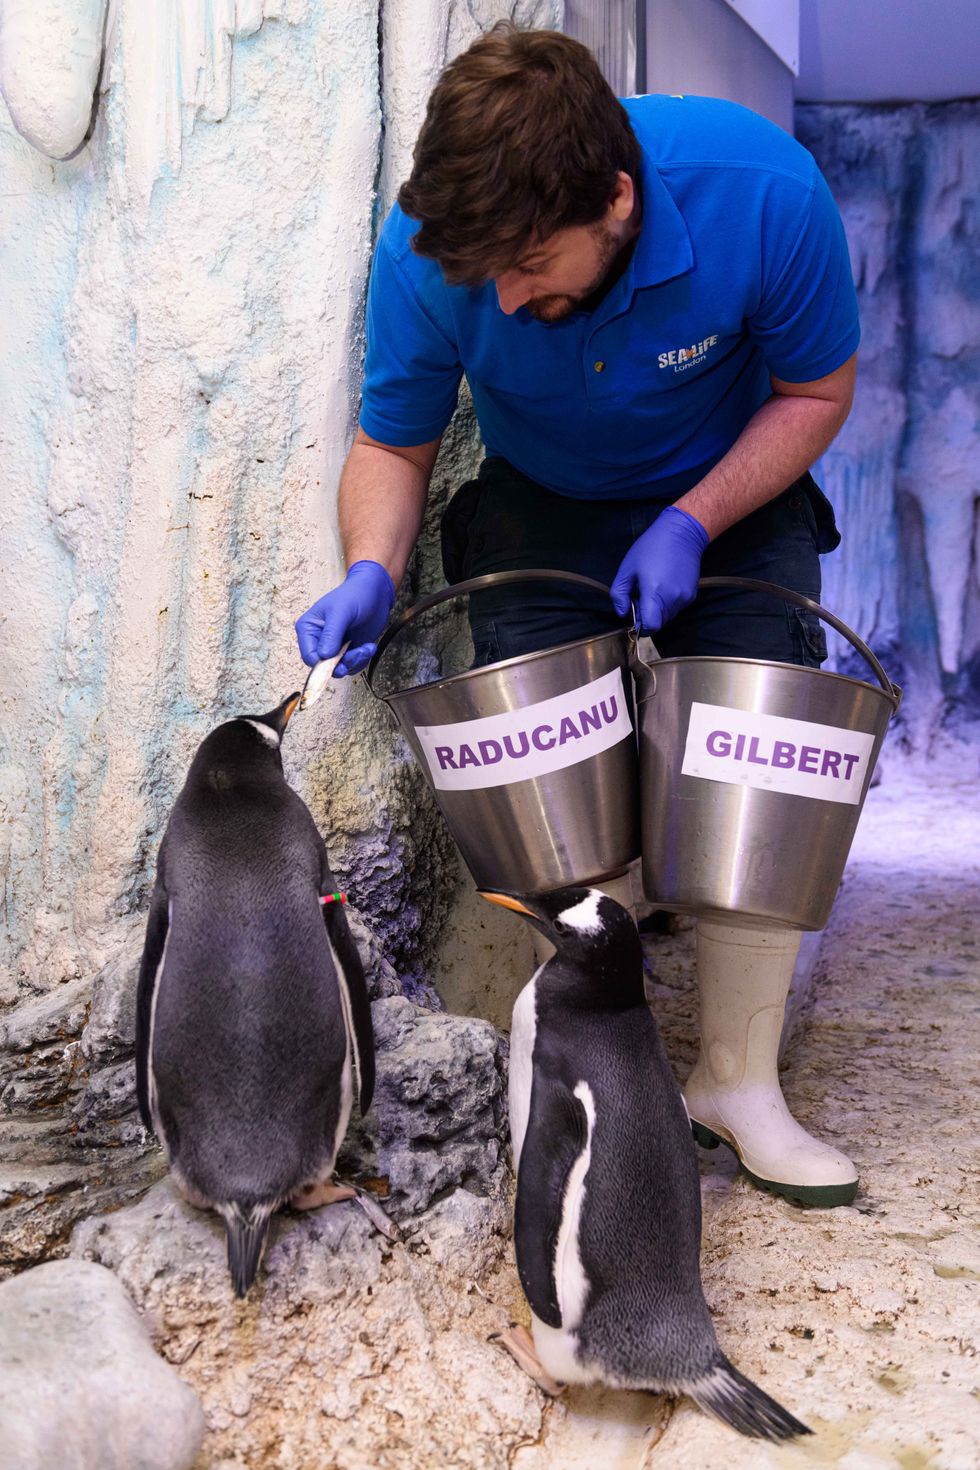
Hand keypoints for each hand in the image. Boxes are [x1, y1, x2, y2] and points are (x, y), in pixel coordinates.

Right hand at [294, 560, 395, 674]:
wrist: (376, 592)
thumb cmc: (355, 594)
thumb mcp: (341, 612)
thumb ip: (331, 634)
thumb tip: (323, 656)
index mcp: (309, 628)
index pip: (308, 655)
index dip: (322, 663)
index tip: (338, 662)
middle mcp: (318, 639)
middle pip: (324, 665)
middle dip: (342, 663)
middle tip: (357, 653)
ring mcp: (334, 646)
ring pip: (339, 668)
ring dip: (355, 661)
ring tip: (366, 647)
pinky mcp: (348, 650)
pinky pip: (352, 665)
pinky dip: (362, 659)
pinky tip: (369, 646)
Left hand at [610, 505, 708, 632]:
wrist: (682, 533)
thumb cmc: (651, 547)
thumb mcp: (627, 569)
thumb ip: (619, 594)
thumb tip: (621, 612)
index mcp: (655, 593)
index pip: (651, 626)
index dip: (641, 626)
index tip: (635, 615)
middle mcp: (673, 599)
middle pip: (659, 623)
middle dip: (648, 616)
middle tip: (641, 595)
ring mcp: (684, 597)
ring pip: (668, 616)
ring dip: (658, 610)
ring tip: (653, 587)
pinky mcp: (692, 594)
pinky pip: (676, 608)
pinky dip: (668, 603)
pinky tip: (664, 584)